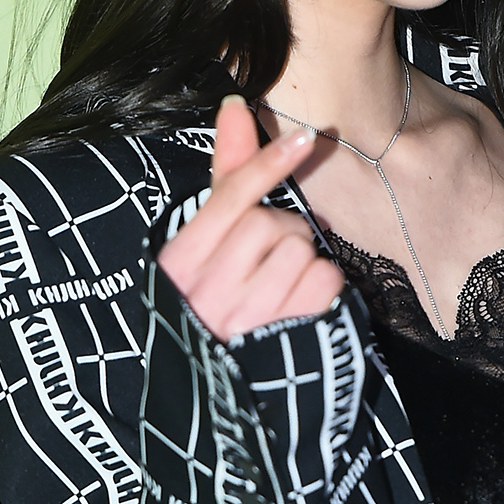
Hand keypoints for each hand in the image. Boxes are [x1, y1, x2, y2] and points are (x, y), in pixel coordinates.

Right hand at [156, 95, 344, 340]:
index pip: (229, 197)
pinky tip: (300, 305)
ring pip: (301, 250)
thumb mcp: (205, 243)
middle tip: (271, 257)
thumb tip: (234, 104)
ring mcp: (244, 320)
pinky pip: (324, 281)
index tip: (307, 138)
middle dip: (284, 231)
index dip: (269, 163)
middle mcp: (206, 292)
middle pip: (271, 222)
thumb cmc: (211, 299)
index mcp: (179, 263)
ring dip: (305, 260)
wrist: (212, 398)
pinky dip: (324, 286)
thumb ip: (226, 173)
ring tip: (281, 286)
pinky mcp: (284, 341)